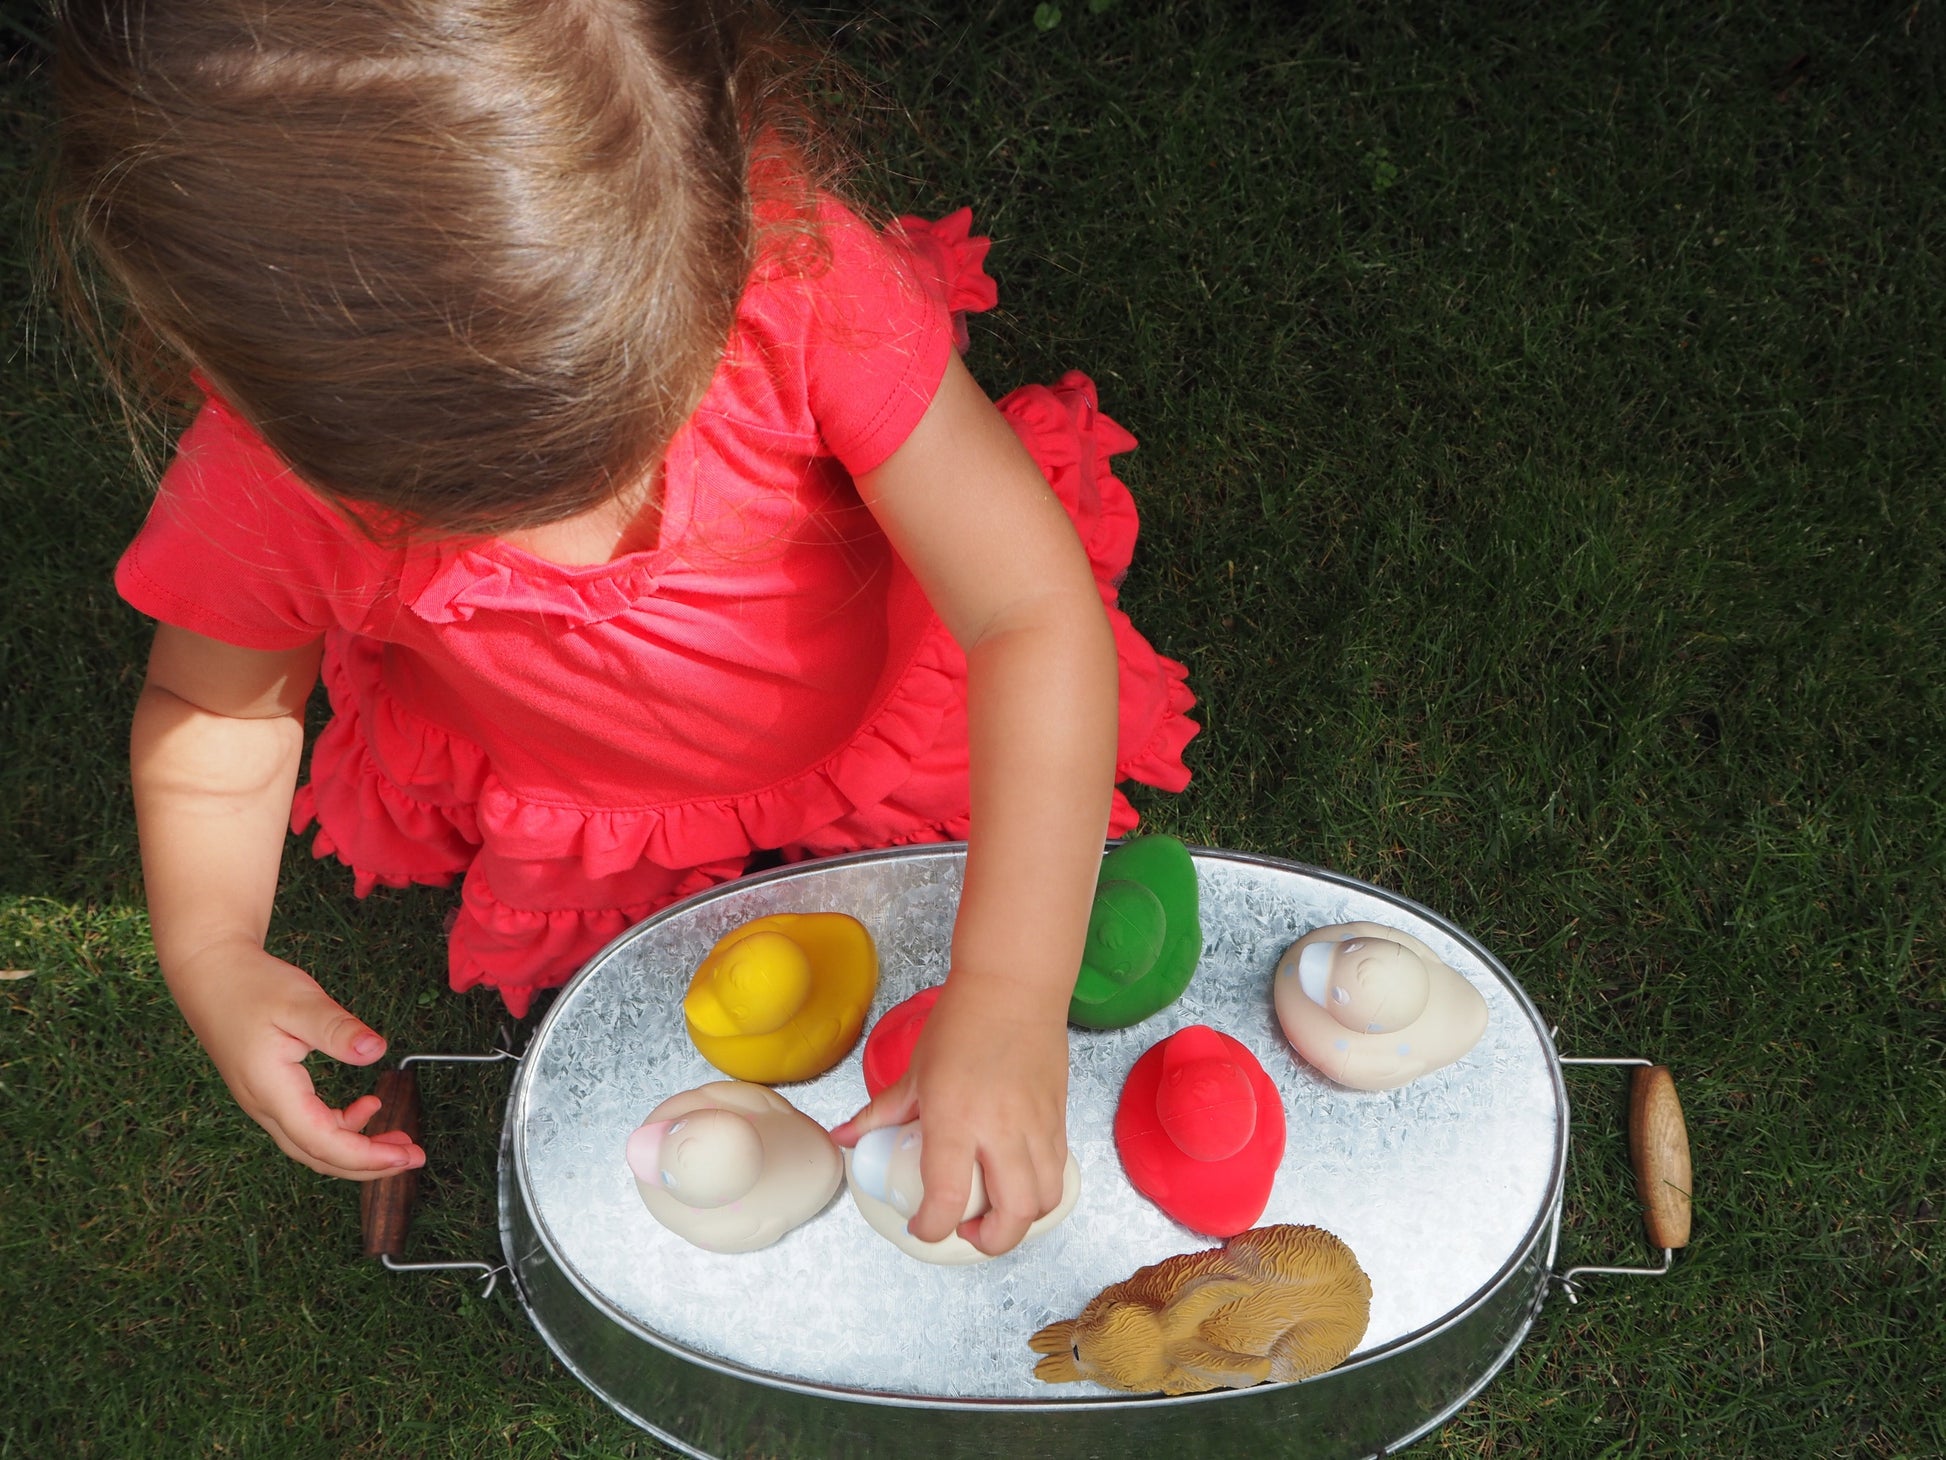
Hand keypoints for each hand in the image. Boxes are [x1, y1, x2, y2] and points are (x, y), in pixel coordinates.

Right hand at [168, 939, 424, 1180]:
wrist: (210, 975)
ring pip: (312, 1144)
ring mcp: (264, 1103)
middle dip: (367, 1164)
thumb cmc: (252, 986)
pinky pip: (307, 1125)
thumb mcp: (299, 1002)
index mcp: (272, 1090)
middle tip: (413, 1156)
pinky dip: (340, 1126)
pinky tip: (367, 1106)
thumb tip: (376, 1050)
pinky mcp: (270, 1093)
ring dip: (356, 1148)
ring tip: (397, 1139)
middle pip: (318, 1155)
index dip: (365, 1155)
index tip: (404, 1154)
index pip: (322, 1141)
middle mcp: (264, 1106)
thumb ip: (337, 1029)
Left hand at [833, 979, 1068, 1255]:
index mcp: (957, 1119)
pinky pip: (1058, 1171)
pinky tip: (1015, 1178)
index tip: (922, 1226)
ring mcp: (1037, 1127)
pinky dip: (1039, 1189)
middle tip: (966, 1229)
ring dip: (1020, 1219)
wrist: (1014, 989)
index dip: (932, 1227)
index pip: (947, 1196)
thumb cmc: (962, 1023)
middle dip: (990, 1241)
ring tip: (994, 1209)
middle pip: (1013, 1215)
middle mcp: (1001, 1130)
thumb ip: (880, 1114)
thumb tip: (844, 1137)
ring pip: (1044, 1200)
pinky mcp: (1059, 1119)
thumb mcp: (914, 1072)